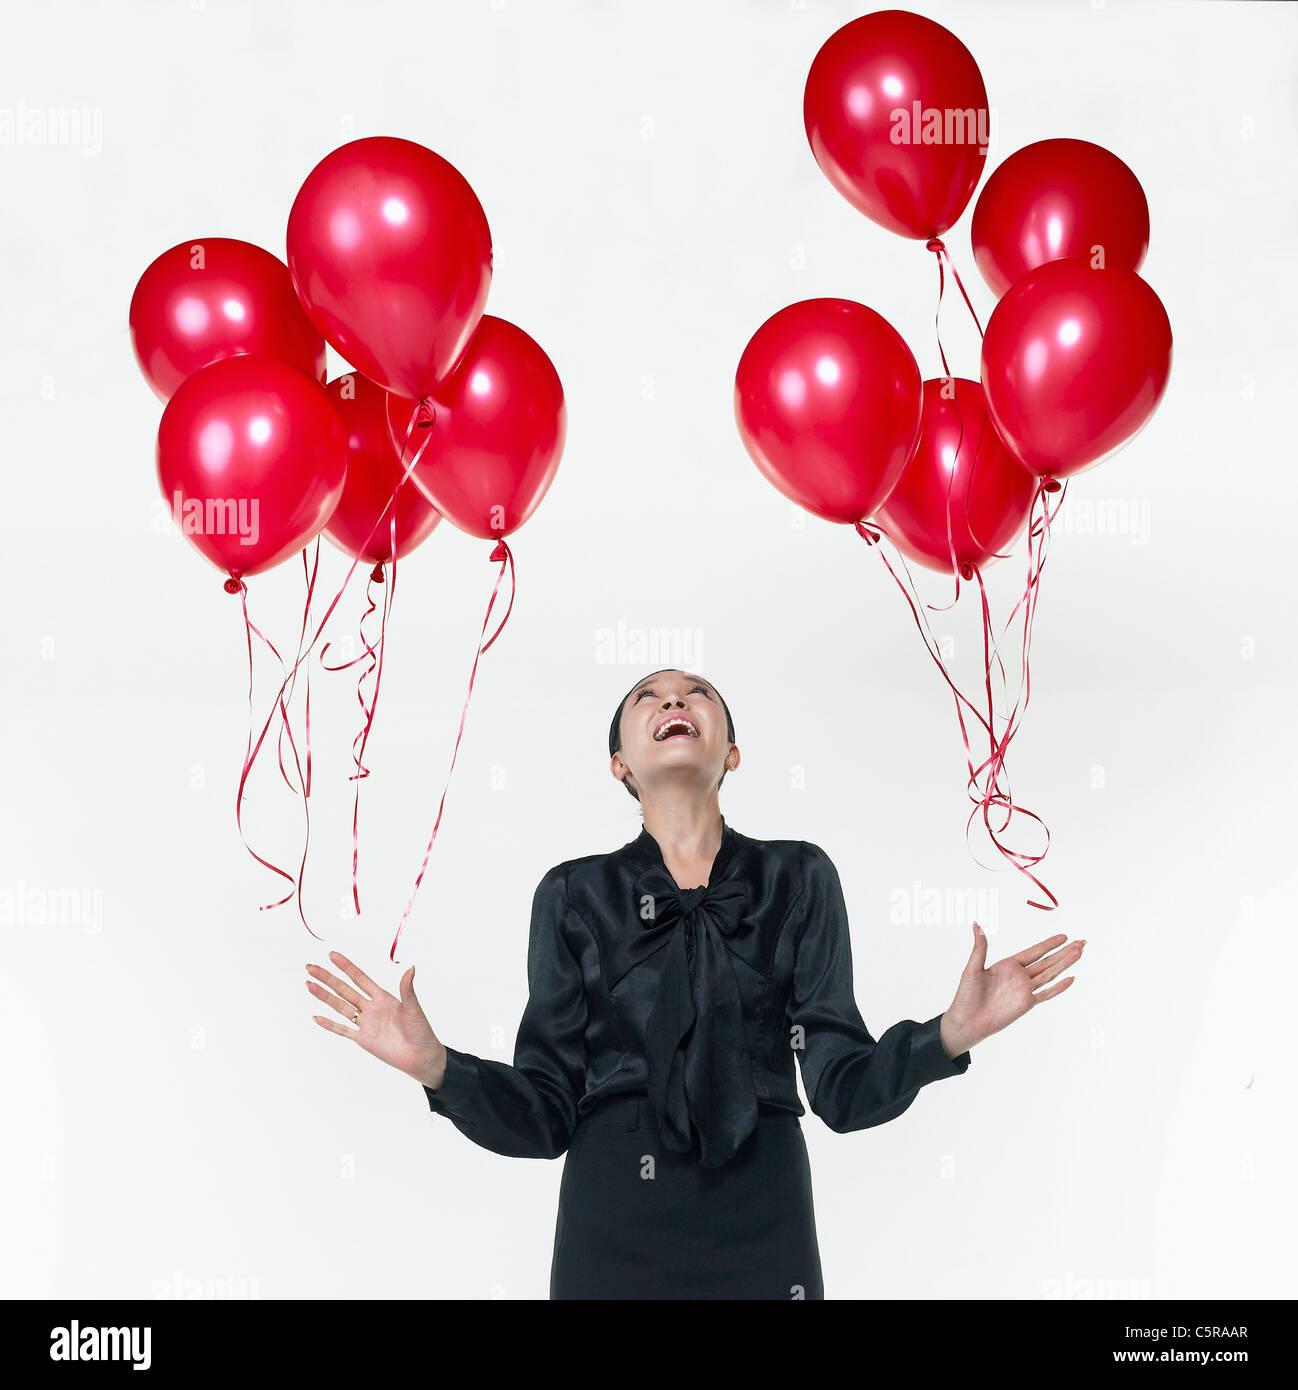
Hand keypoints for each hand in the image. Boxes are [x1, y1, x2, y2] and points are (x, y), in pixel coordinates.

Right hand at [306, 951, 446, 1088]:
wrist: (420, 1056)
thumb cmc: (420, 1031)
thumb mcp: (413, 1008)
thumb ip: (407, 990)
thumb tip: (411, 967)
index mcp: (382, 997)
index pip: (359, 978)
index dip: (346, 966)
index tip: (331, 955)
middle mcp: (370, 1008)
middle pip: (344, 989)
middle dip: (327, 978)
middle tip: (310, 967)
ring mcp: (365, 1023)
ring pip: (340, 1007)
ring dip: (324, 996)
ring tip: (309, 984)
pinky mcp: (363, 1039)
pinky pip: (343, 1030)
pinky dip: (329, 1024)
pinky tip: (316, 1017)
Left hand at [939, 925, 1084, 1057]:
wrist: (968, 1020)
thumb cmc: (966, 995)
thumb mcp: (973, 968)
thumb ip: (980, 947)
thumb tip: (977, 924)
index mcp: (1008, 965)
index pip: (1034, 952)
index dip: (1049, 944)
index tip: (1063, 936)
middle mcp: (1019, 976)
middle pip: (1047, 961)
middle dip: (1064, 952)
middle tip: (1081, 942)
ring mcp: (1025, 990)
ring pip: (1050, 974)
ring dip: (1065, 964)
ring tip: (1079, 953)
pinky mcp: (1026, 1004)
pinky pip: (1046, 994)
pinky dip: (1059, 987)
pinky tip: (1070, 978)